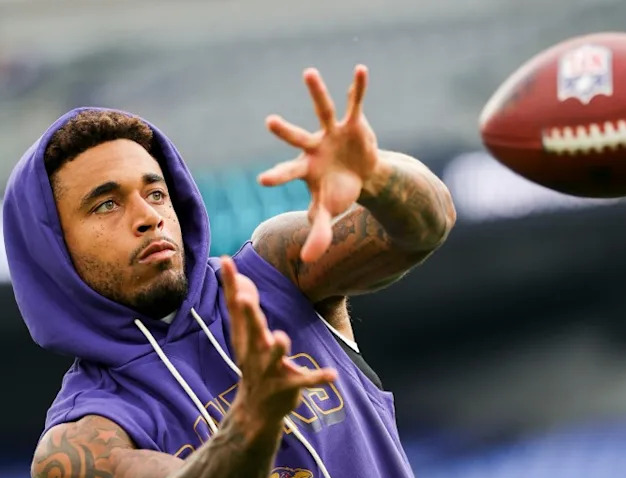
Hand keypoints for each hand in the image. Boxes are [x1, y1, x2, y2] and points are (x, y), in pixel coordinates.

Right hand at [220, 256, 336, 424]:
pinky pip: (304, 381)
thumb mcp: (246, 337)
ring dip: (277, 348)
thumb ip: (244, 307)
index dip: (231, 285)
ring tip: (282, 337)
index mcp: (245, 337)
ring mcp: (269, 370)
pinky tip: (333, 375)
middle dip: (248, 314)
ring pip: (274, 356)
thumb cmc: (254, 363)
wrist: (256, 410)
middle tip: (244, 297)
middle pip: (251, 329)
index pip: (236, 307)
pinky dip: (318, 378)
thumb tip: (238, 276)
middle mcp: (254, 351)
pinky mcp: (287, 386)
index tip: (226, 261)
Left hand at [258, 64, 380, 262]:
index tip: (262, 180)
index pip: (287, 172)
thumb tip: (307, 260)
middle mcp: (315, 147)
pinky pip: (355, 102)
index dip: (277, 176)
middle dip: (284, 131)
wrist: (363, 176)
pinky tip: (360, 70)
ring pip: (322, 109)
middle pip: (296, 138)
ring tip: (308, 73)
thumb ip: (318, 233)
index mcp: (305, 168)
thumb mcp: (328, 213)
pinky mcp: (352, 122)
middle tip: (269, 122)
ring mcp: (332, 132)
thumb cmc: (338, 192)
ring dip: (316, 92)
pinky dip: (358, 87)